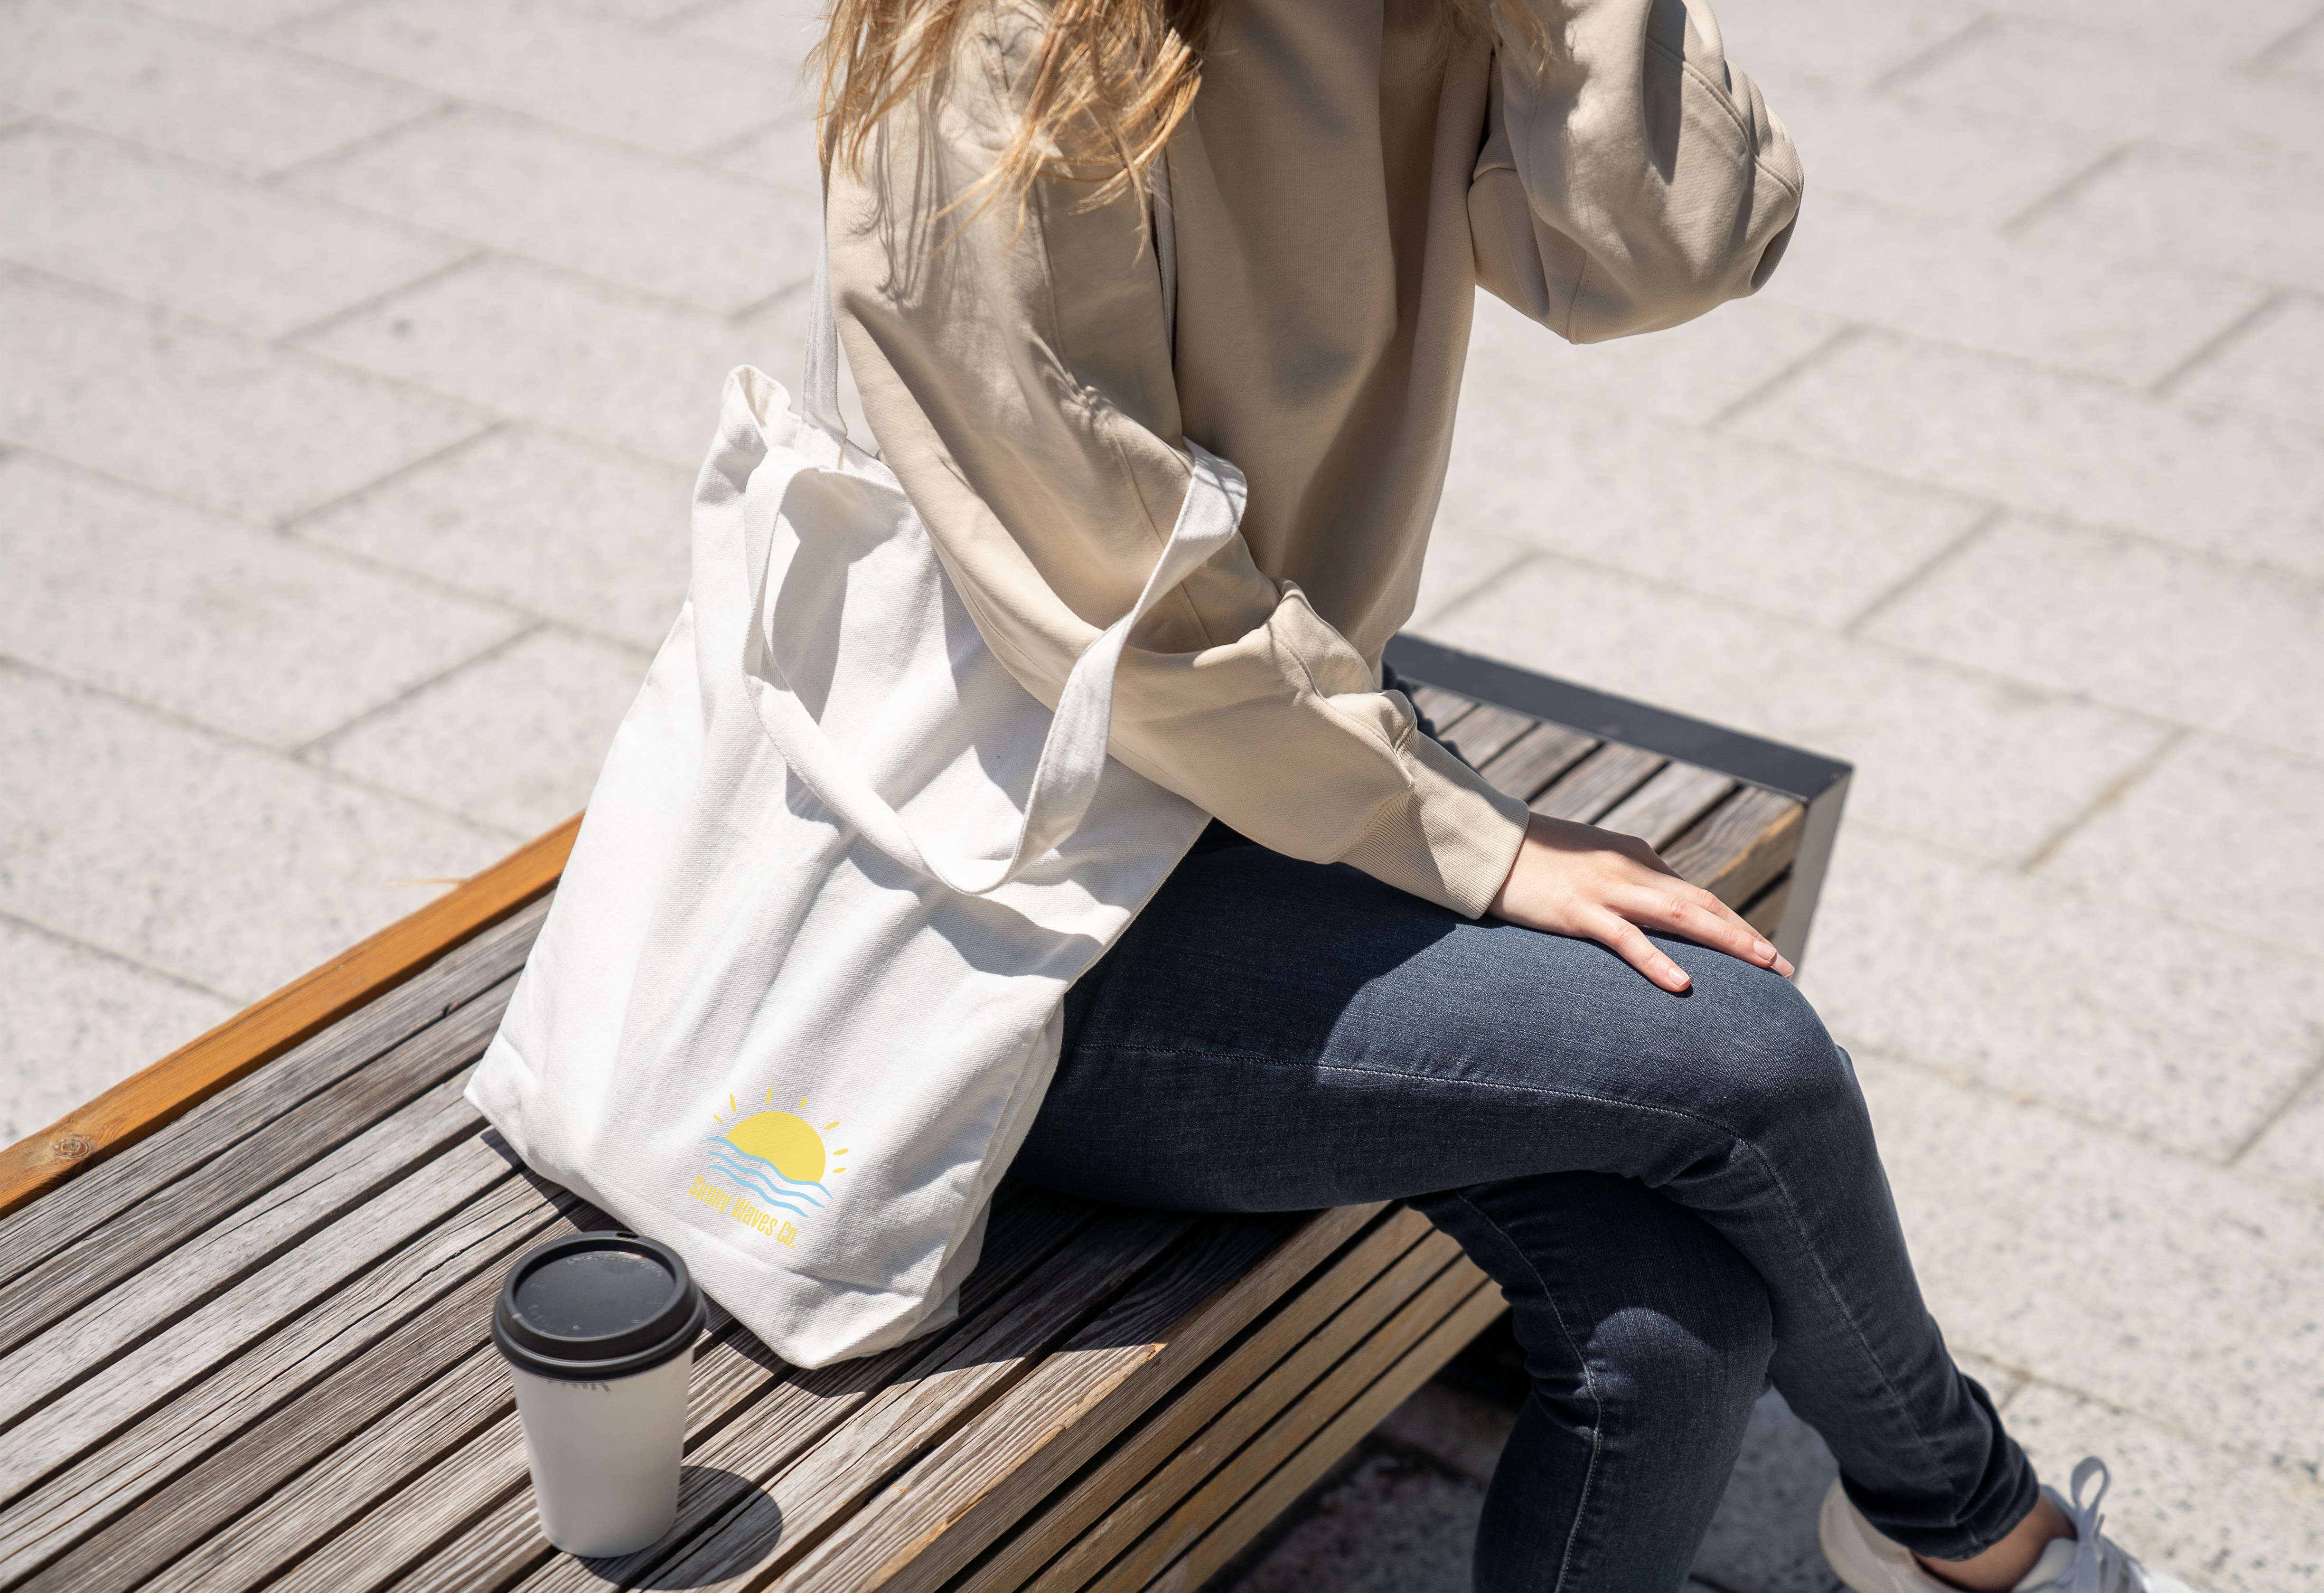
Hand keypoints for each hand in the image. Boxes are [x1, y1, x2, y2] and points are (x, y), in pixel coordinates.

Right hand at [1488, 813, 1793, 991]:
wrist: (1488, 846)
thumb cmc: (1536, 860)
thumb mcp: (1593, 867)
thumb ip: (1626, 885)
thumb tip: (1657, 917)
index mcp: (1638, 858)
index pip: (1698, 895)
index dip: (1735, 923)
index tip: (1764, 951)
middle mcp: (1632, 868)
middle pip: (1703, 904)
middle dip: (1748, 935)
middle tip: (1783, 966)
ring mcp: (1607, 889)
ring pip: (1681, 915)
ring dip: (1728, 940)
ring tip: (1763, 965)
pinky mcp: (1578, 910)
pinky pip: (1625, 938)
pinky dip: (1657, 960)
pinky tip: (1683, 982)